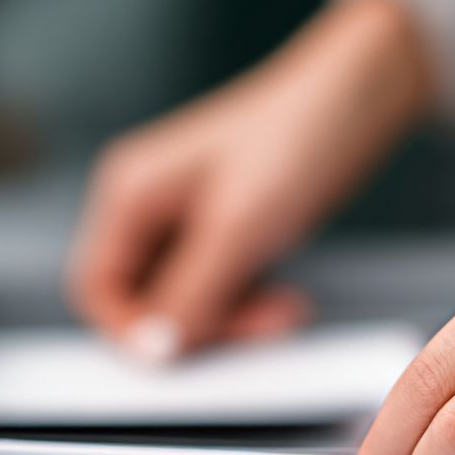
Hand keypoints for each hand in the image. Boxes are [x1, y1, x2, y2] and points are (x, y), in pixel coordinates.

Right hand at [67, 0, 432, 358]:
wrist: (359, 98)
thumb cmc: (294, 136)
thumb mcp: (236, 228)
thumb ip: (189, 294)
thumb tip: (152, 350)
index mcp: (130, 194)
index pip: (96, 286)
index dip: (131, 329)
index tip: (180, 355)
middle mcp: (148, 204)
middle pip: (144, 299)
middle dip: (198, 324)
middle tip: (257, 327)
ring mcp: (187, 216)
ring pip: (187, 298)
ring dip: (232, 317)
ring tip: (284, 309)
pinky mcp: (226, 227)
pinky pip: (219, 285)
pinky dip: (248, 300)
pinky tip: (285, 295)